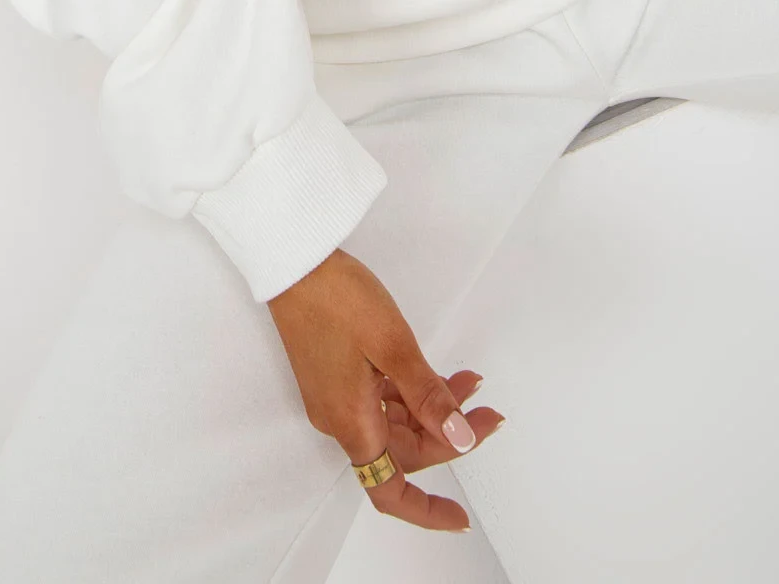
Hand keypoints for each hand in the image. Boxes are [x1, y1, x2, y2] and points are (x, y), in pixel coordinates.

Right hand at [266, 246, 504, 532]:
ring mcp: (336, 397)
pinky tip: (436, 376)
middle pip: (401, 453)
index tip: (459, 515)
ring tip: (469, 385)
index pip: (389, 490)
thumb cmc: (335, 298)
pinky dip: (412, 395)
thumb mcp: (393, 345)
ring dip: (433, 411)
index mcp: (351, 422)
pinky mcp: (336, 376)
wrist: (293, 263)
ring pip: (394, 424)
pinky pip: (381, 402)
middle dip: (448, 438)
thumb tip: (459, 438)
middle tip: (486, 415)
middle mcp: (340, 419)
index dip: (426, 511)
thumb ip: (428, 397)